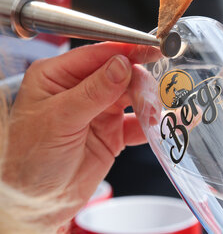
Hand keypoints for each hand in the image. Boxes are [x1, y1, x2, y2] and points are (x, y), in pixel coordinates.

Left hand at [0, 42, 161, 231]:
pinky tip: (164, 125)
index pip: (97, 55)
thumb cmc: (29, 160)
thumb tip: (122, 64)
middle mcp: (81, 89)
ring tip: (155, 114)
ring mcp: (99, 110)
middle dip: (140, 82)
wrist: (36, 203)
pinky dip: (153, 125)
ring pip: (133, 96)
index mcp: (58, 76)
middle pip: (121, 73)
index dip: (127, 50)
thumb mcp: (59, 120)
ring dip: (148, 103)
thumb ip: (94, 91)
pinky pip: (138, 124)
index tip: (153, 49)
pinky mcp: (113, 132)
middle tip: (153, 94)